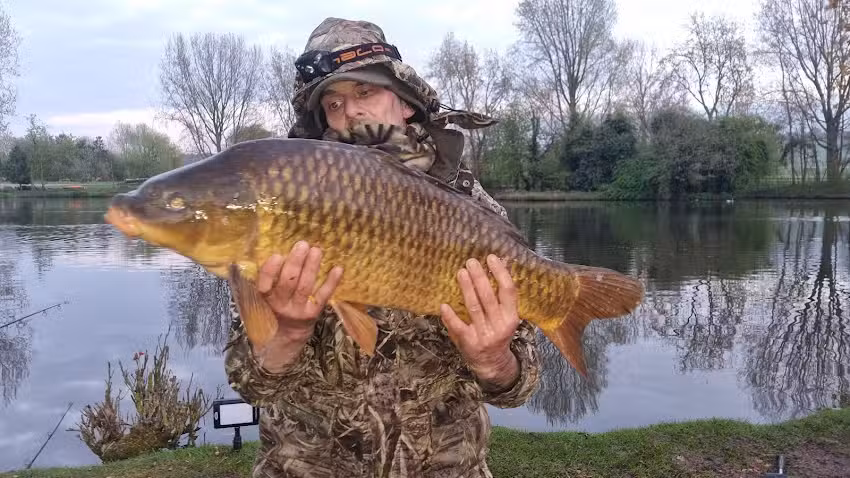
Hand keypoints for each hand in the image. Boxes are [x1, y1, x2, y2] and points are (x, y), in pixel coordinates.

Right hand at [257, 240, 342, 342]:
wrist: (289, 333)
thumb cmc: (278, 305)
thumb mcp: (268, 295)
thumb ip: (271, 278)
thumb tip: (282, 250)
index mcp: (267, 298)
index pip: (264, 285)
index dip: (270, 271)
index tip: (277, 255)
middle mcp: (281, 304)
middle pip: (288, 282)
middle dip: (295, 262)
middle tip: (302, 244)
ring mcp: (298, 310)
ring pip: (305, 287)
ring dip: (311, 267)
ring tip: (316, 250)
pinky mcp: (313, 312)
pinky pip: (323, 296)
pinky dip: (331, 282)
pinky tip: (337, 269)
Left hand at [440, 254, 520, 390]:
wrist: (492, 363)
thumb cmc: (498, 332)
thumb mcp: (506, 316)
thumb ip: (503, 296)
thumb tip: (500, 264)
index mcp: (511, 317)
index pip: (508, 291)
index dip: (500, 273)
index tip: (491, 258)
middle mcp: (499, 325)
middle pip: (488, 297)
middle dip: (479, 277)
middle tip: (471, 261)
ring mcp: (484, 334)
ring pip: (474, 308)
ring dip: (466, 288)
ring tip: (460, 272)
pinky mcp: (468, 342)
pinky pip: (458, 326)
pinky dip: (450, 316)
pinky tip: (444, 304)